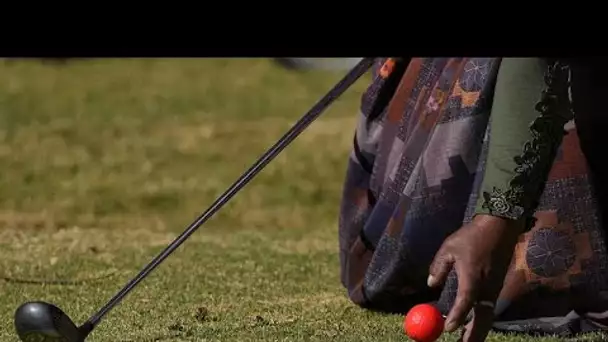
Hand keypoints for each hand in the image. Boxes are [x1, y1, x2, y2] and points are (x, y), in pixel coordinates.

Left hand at [427, 214, 524, 341]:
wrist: (500, 227)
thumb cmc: (472, 236)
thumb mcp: (449, 248)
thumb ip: (439, 267)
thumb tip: (431, 284)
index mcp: (473, 277)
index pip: (465, 302)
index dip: (457, 317)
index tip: (448, 330)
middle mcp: (487, 287)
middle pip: (482, 319)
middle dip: (473, 335)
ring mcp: (495, 288)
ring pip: (488, 316)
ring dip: (478, 331)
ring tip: (466, 341)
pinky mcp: (498, 286)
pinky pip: (490, 309)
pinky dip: (482, 320)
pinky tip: (473, 324)